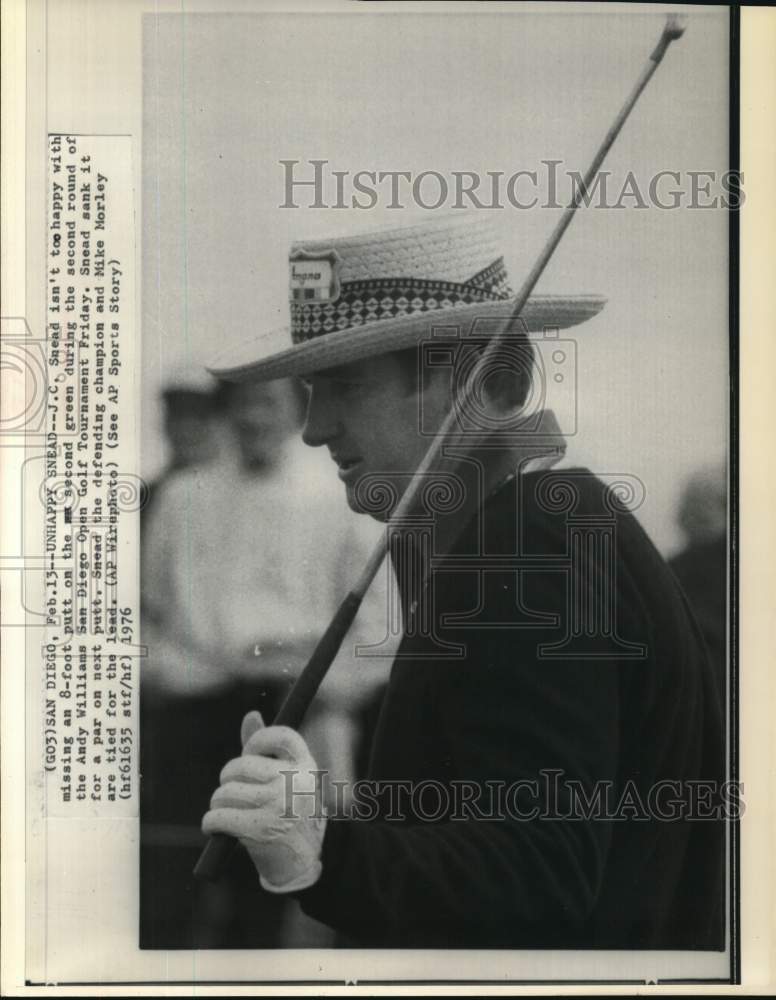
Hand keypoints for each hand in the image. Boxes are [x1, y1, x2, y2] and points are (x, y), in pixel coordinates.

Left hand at [202, 711, 325, 892]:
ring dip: (218, 803)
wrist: (304, 864)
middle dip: (228, 780)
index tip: (247, 753)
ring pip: (225, 791)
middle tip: (233, 793)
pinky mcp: (258, 828)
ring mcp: (277, 805)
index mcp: (306, 766)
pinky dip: (211, 821)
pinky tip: (215, 826)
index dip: (257, 740)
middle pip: (241, 766)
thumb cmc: (292, 815)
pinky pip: (218, 815)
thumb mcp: (288, 779)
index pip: (280, 735)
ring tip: (226, 812)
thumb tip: (251, 715)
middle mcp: (294, 782)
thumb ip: (267, 749)